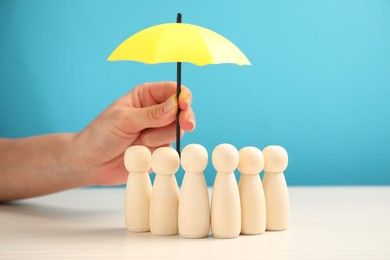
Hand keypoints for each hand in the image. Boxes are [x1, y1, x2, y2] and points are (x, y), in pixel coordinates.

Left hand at [71, 81, 194, 185]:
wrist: (91, 163)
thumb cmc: (101, 135)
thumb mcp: (124, 120)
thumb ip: (151, 114)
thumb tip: (175, 105)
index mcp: (146, 96)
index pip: (173, 90)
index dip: (183, 96)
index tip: (185, 104)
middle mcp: (156, 112)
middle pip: (182, 111)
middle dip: (183, 118)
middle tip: (186, 124)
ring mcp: (159, 132)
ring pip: (177, 132)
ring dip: (159, 138)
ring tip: (139, 141)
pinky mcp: (160, 151)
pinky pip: (170, 151)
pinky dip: (159, 154)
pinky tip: (143, 155)